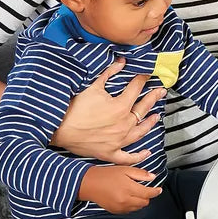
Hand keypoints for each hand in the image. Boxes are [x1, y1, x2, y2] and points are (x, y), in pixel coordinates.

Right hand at [51, 58, 165, 163]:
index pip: (136, 89)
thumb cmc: (74, 107)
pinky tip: (147, 152)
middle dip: (153, 98)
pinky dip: (139, 156)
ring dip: (150, 123)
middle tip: (160, 91)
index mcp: (121, 107)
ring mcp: (118, 140)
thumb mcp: (93, 87)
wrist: (57, 128)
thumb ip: (109, 73)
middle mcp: (124, 124)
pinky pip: (128, 157)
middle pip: (143, 109)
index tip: (146, 75)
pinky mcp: (110, 153)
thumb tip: (122, 61)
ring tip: (156, 116)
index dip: (142, 80)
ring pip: (140, 132)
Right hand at [77, 165, 160, 213]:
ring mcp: (120, 207)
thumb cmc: (107, 175)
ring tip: (136, 192)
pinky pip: (129, 211)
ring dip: (140, 201)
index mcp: (129, 189)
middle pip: (144, 202)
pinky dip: (132, 205)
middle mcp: (125, 200)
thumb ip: (140, 174)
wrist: (90, 184)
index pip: (148, 194)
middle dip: (148, 196)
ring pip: (137, 208)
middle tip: (145, 189)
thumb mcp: (125, 169)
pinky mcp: (115, 211)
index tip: (159, 189)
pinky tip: (128, 197)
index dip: (156, 191)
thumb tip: (152, 177)